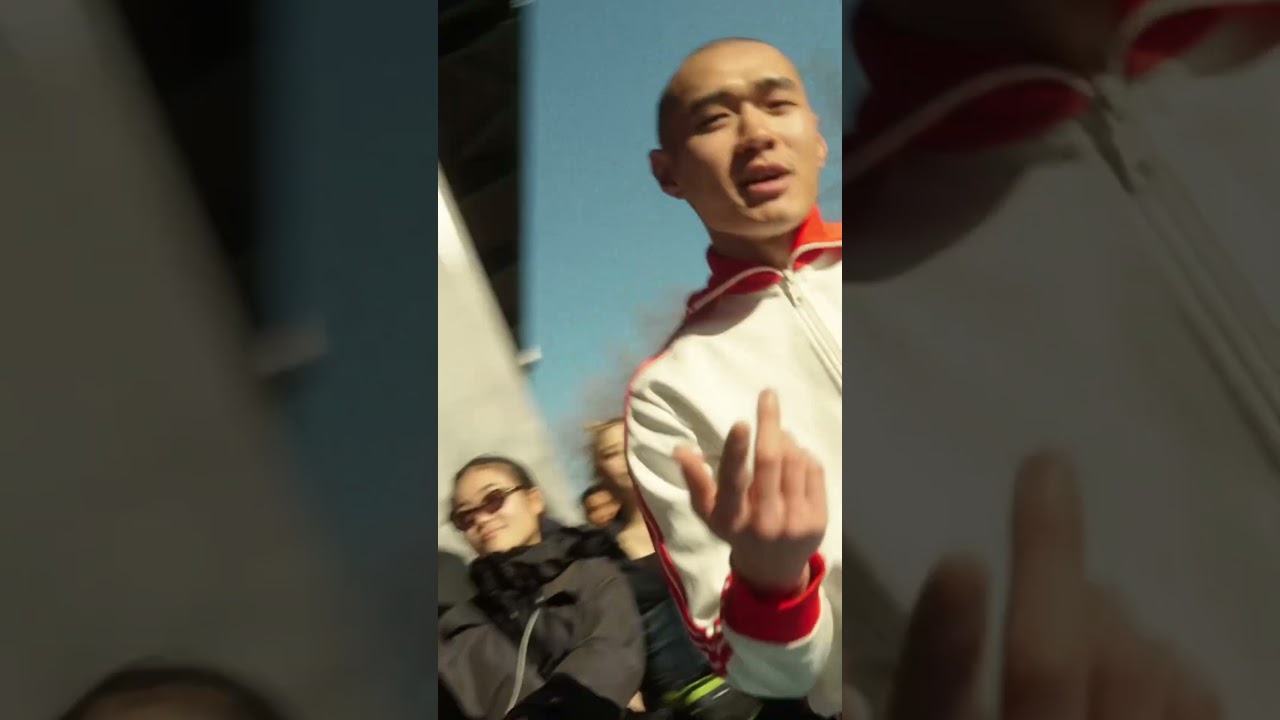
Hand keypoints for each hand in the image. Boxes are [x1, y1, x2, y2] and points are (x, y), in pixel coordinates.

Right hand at [676, 389, 826, 593]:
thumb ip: (695, 481)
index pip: (734, 481)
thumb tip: (680, 449)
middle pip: (770, 462)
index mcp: (731, 518)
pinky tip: (793, 461)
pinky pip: (813, 469)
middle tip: (768, 395)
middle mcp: (764, 522)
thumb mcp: (709, 512)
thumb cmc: (735, 530)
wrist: (773, 569)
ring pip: (794, 460)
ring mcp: (794, 521)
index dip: (737, 450)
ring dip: (786, 439)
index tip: (741, 422)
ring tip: (778, 440)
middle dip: (769, 422)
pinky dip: (803, 455)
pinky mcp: (818, 519)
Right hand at [882, 452, 1222, 719]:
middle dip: (1046, 554)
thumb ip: (918, 686)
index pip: (938, 688)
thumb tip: (890, 642)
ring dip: (1106, 611)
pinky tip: (1145, 655)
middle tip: (1045, 467)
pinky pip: (1193, 699)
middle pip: (1048, 659)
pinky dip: (1168, 662)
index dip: (949, 630)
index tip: (962, 561)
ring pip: (1130, 667)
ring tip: (1087, 594)